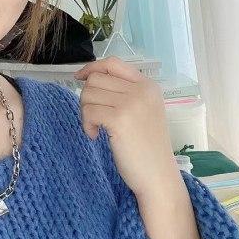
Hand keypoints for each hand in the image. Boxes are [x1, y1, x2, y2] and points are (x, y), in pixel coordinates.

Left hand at [73, 56, 178, 198]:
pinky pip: (88, 111)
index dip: (92, 68)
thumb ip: (124, 93)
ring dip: (85, 112)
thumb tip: (89, 77)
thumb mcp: (142, 111)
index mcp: (148, 86)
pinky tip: (95, 136)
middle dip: (87, 98)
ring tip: (96, 129)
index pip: (113, 63)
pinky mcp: (120, 120)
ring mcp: (132, 104)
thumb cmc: (146, 148)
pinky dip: (86, 124)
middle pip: (96, 79)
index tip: (80, 78)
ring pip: (88, 94)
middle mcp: (142, 90)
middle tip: (93, 118)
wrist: (158, 176)